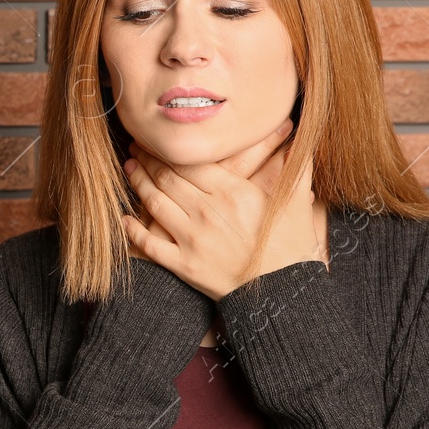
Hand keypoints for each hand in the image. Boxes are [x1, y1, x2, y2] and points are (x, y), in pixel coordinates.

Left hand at [120, 118, 321, 301]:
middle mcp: (207, 212)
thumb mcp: (297, 201)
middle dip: (147, 160)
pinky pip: (150, 245)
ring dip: (138, 184)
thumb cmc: (291, 246)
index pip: (190, 162)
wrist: (283, 293)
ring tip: (129, 169)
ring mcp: (192, 239)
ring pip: (155, 204)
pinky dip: (133, 231)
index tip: (155, 139)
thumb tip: (304, 135)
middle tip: (135, 147)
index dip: (167, 148)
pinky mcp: (184, 265)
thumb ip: (297, 165)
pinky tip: (124, 219)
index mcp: (232, 192)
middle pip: (167, 178)